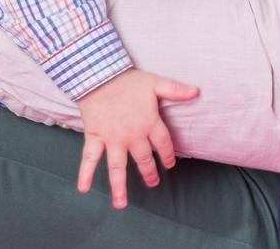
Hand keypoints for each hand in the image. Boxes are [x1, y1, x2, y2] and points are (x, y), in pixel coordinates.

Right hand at [75, 69, 198, 208]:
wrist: (98, 75)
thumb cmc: (127, 79)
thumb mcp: (155, 82)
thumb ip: (175, 89)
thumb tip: (197, 91)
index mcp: (149, 123)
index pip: (163, 144)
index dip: (167, 155)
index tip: (168, 164)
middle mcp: (132, 136)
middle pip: (143, 159)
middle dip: (149, 173)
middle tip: (152, 183)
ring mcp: (113, 139)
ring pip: (118, 167)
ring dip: (119, 187)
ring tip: (121, 205)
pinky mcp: (95, 137)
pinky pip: (89, 158)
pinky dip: (85, 173)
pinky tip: (83, 189)